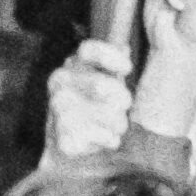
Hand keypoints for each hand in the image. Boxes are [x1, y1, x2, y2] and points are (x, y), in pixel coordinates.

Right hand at [43, 41, 132, 164]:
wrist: (75, 161)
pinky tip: (103, 143)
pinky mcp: (58, 134)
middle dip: (120, 100)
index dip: (109, 57)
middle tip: (122, 108)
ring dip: (114, 123)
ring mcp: (56, 108)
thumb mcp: (112, 87)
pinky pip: (92, 134)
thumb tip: (138, 34)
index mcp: (76, 65)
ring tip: (114, 129)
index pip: (89, 50)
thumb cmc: (99, 119)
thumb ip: (118, 65)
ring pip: (100, 112)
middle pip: (102, 85)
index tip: (127, 68)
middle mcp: (61, 81)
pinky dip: (104, 140)